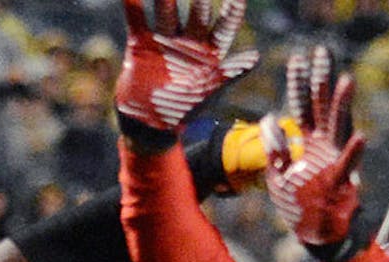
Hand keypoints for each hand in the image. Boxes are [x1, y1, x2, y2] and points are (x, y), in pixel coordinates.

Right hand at [116, 0, 259, 133]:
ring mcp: (164, 40)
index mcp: (209, 53)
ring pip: (167, 12)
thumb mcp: (209, 92)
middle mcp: (189, 41)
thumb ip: (230, 73)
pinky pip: (137, 20)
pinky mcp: (141, 43)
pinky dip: (133, 6)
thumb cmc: (184, 110)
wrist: (149, 123)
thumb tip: (256, 56)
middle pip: (197, 13)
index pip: (224, 27)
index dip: (232, 11)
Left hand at [263, 47, 365, 249]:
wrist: (318, 233)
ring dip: (342, 105)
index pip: (302, 106)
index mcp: (308, 141)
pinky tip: (361, 136)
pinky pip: (347, 165)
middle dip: (322, 81)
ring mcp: (334, 160)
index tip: (297, 59)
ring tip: (346, 80)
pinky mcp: (340, 181)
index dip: (299, 83)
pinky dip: (353, 152)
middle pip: (323, 107)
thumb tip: (269, 118)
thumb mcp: (278, 174)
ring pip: (339, 127)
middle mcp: (324, 145)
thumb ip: (275, 148)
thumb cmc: (299, 202)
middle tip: (323, 53)